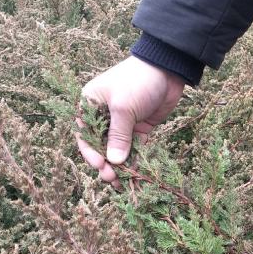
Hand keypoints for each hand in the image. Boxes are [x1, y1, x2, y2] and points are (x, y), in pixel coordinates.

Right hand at [75, 56, 185, 184]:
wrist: (167, 69)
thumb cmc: (137, 81)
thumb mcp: (123, 107)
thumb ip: (119, 135)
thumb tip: (114, 162)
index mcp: (89, 105)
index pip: (85, 134)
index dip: (91, 153)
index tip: (100, 167)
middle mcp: (103, 115)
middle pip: (100, 145)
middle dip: (106, 163)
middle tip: (112, 179)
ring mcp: (122, 123)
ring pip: (117, 150)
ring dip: (119, 166)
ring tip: (123, 184)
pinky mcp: (139, 128)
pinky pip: (134, 148)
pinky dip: (135, 161)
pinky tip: (137, 176)